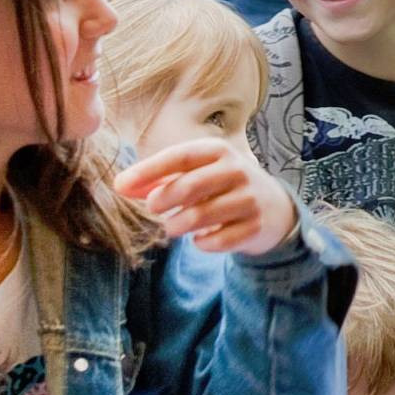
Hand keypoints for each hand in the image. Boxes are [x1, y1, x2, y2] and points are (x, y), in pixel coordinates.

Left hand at [115, 137, 298, 253]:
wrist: (273, 207)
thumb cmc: (222, 186)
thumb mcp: (195, 174)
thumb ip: (158, 180)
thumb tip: (121, 186)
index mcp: (218, 151)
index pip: (180, 156)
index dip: (148, 170)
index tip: (121, 185)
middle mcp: (237, 171)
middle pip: (190, 186)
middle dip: (163, 200)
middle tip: (153, 208)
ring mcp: (249, 199)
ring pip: (202, 216)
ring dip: (177, 226)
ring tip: (172, 227)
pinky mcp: (255, 227)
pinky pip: (217, 241)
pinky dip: (201, 244)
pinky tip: (200, 239)